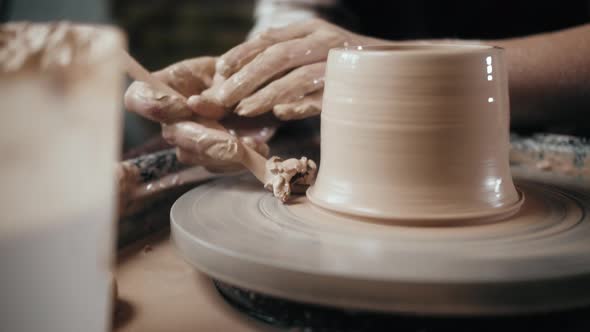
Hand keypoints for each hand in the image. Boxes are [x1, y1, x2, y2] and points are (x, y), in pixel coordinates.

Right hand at [124, 56, 271, 169]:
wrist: (257, 91)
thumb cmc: (236, 73)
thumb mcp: (229, 69)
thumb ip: (215, 84)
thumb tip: (196, 105)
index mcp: (167, 85)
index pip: (137, 97)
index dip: (154, 104)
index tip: (185, 105)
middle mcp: (170, 118)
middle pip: (171, 133)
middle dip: (202, 139)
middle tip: (231, 143)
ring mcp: (186, 140)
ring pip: (193, 154)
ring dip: (224, 153)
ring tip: (253, 145)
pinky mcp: (206, 158)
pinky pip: (215, 166)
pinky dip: (239, 160)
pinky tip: (258, 149)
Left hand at [190, 18, 379, 120]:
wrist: (400, 70)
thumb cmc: (347, 66)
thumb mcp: (315, 51)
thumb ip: (286, 58)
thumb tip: (242, 73)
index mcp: (312, 29)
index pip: (269, 39)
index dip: (241, 53)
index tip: (219, 70)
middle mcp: (325, 39)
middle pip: (277, 56)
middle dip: (246, 78)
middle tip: (222, 98)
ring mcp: (340, 62)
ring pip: (296, 76)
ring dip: (267, 95)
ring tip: (243, 110)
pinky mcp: (353, 85)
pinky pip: (323, 96)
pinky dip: (301, 104)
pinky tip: (281, 114)